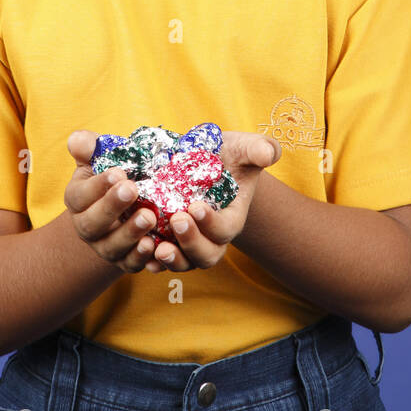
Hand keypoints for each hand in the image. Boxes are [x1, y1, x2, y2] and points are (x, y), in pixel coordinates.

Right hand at [65, 130, 169, 274]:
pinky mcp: (124, 261)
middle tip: (132, 190)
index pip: (80, 196)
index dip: (98, 186)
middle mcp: (87, 227)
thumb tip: (76, 140)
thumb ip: (89, 148)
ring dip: (130, 233)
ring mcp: (105, 247)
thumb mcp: (99, 159)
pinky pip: (130, 264)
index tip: (119, 173)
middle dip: (112, 207)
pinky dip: (141, 258)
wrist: (126, 206)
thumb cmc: (113, 177)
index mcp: (77, 200)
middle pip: (93, 224)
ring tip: (149, 217)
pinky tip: (155, 246)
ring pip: (112, 247)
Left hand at [144, 131, 281, 272]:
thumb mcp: (244, 147)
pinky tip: (143, 253)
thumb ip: (259, 149)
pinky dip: (152, 260)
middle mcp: (212, 237)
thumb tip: (267, 154)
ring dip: (172, 259)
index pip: (225, 230)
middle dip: (191, 242)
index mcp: (232, 218)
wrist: (204, 160)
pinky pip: (161, 259)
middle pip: (207, 255)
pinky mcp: (168, 240)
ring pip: (185, 262)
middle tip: (176, 219)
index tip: (195, 206)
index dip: (212, 223)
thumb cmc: (228, 154)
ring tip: (157, 248)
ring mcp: (190, 241)